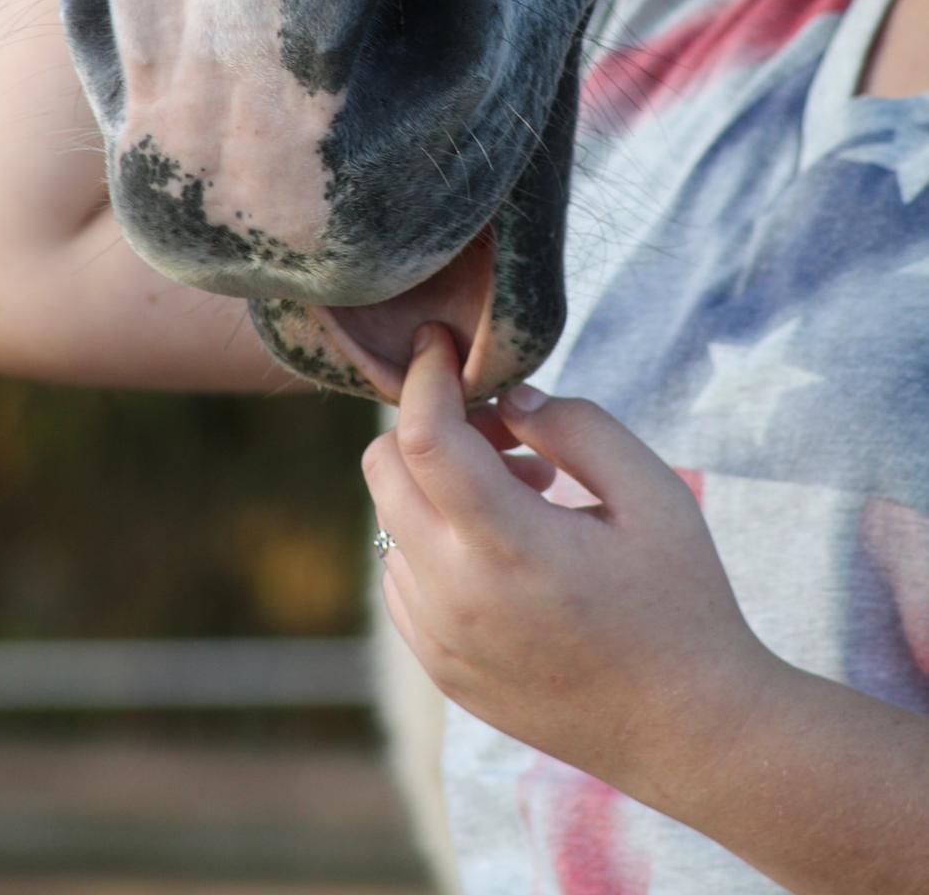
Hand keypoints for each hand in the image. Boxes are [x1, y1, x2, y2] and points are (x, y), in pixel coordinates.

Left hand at [361, 323, 779, 811]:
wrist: (689, 730)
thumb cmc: (682, 602)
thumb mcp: (654, 494)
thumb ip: (578, 427)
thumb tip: (507, 400)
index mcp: (510, 548)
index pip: (424, 437)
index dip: (424, 376)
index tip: (440, 343)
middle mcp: (456, 597)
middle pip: (384, 469)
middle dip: (429, 424)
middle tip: (505, 432)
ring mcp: (440, 639)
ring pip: (389, 520)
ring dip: (437, 487)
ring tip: (526, 497)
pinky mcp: (441, 667)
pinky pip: (401, 576)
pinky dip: (433, 539)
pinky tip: (505, 548)